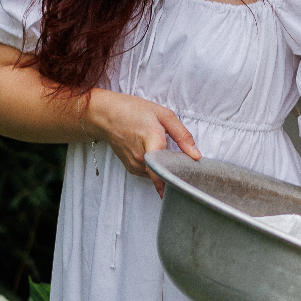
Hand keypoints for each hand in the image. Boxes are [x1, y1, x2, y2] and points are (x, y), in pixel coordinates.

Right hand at [84, 89, 199, 194]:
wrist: (104, 115)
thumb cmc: (133, 111)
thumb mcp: (163, 115)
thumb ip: (182, 135)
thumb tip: (196, 155)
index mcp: (152, 141)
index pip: (162, 170)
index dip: (174, 181)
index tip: (185, 189)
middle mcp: (142, 158)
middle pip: (165, 173)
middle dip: (177, 171)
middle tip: (187, 166)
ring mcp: (134, 165)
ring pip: (157, 174)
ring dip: (166, 169)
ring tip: (171, 157)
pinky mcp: (131, 168)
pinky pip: (149, 173)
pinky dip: (156, 168)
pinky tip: (158, 157)